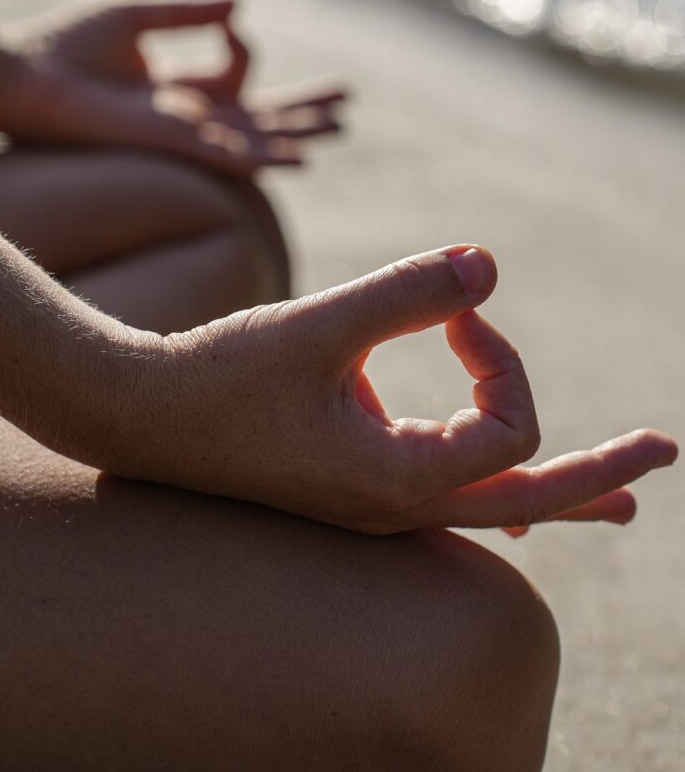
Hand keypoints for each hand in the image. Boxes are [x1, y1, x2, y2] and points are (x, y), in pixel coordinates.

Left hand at [0, 0, 343, 174]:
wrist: (27, 79)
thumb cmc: (69, 47)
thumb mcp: (138, 14)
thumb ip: (189, 10)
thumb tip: (242, 3)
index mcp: (180, 88)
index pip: (235, 73)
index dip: (243, 46)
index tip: (231, 22)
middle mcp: (188, 118)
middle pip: (259, 118)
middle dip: (303, 112)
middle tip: (346, 107)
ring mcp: (184, 136)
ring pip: (254, 140)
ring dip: (296, 136)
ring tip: (338, 131)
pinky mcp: (173, 146)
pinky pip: (229, 156)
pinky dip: (264, 156)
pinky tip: (298, 158)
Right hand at [101, 246, 676, 533]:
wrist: (141, 417)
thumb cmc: (218, 376)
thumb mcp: (317, 326)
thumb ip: (406, 293)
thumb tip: (490, 262)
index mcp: (397, 480)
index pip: (510, 427)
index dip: (502, 353)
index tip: (456, 304)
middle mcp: (396, 506)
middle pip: (530, 500)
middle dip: (601, 472)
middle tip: (667, 453)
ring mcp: (376, 504)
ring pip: (495, 508)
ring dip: (563, 489)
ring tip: (623, 492)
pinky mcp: (354, 486)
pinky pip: (449, 500)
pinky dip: (499, 491)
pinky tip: (522, 503)